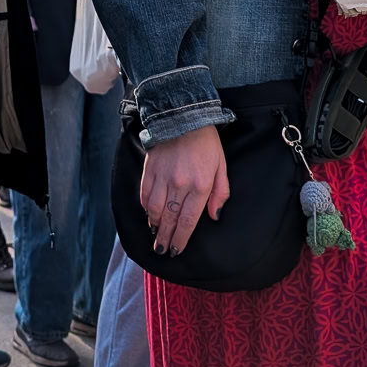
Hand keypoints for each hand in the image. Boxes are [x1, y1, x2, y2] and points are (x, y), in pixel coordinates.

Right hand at [140, 124, 229, 256]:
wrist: (184, 116)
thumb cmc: (206, 143)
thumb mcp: (221, 167)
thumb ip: (220, 193)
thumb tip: (214, 216)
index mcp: (200, 186)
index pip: (188, 220)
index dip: (181, 238)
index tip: (176, 250)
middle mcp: (179, 185)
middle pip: (170, 219)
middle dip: (165, 237)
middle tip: (162, 250)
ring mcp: (162, 177)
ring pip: (154, 209)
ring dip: (154, 224)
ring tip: (155, 234)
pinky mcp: (150, 169)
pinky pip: (145, 193)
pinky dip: (145, 206)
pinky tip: (148, 214)